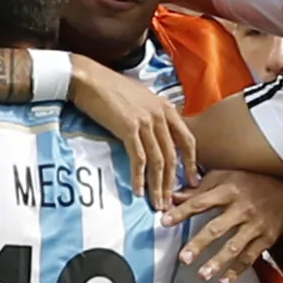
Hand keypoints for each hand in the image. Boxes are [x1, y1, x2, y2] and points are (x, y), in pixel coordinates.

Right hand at [68, 60, 197, 209]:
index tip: (192, 180)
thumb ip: (151, 116)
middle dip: (173, 182)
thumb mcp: (140, 99)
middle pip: (173, 155)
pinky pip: (139, 159)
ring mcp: (146, 122)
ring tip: (157, 203)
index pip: (187, 140)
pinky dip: (139, 178)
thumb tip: (152, 135)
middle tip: (170, 201)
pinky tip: (138, 191)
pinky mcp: (129, 129)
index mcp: (166, 108)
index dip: (191, 163)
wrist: (90, 79)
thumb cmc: (109, 88)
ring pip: (158, 161)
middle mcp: (160, 115)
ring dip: (158, 186)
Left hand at [167, 169, 282, 282]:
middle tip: (183, 258)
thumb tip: (172, 197)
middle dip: (200, 244)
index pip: (201, 202)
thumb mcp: (225, 177)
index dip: (182, 212)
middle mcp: (243, 208)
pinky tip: (223, 282)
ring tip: (201, 276)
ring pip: (235, 246)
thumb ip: (199, 189)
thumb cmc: (248, 183)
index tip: (164, 222)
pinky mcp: (266, 239)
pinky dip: (237, 271)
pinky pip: (250, 257)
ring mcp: (255, 225)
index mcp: (229, 190)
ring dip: (218, 262)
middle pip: (218, 228)